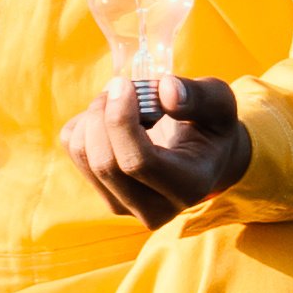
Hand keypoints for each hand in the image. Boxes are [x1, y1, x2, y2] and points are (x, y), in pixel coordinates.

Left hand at [62, 72, 249, 225]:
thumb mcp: (219, 103)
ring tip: (121, 100)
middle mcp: (156, 209)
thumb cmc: (211, 126)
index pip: (137, 162)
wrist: (205, 156)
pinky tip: (113, 119)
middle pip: (105, 163)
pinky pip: (74, 151)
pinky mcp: (105, 195)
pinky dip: (85, 124)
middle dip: (104, 114)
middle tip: (121, 87)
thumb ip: (198, 95)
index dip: (121, 120)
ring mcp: (125, 207)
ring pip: (85, 156)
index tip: (123, 84)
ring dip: (93, 116)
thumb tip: (165, 90)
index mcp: (189, 186)